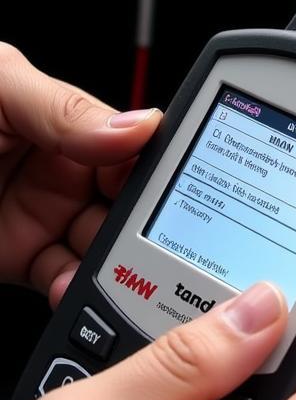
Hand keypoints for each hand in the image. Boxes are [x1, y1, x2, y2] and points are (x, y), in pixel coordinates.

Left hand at [0, 43, 160, 305]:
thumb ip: (63, 108)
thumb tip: (139, 126)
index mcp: (69, 120)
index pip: (136, 146)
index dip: (160, 170)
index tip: (174, 194)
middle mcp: (63, 167)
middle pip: (130, 202)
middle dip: (149, 226)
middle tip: (156, 245)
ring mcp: (40, 216)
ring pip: (106, 247)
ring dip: (123, 265)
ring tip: (123, 273)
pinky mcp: (17, 260)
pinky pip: (67, 279)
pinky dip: (82, 292)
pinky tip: (81, 288)